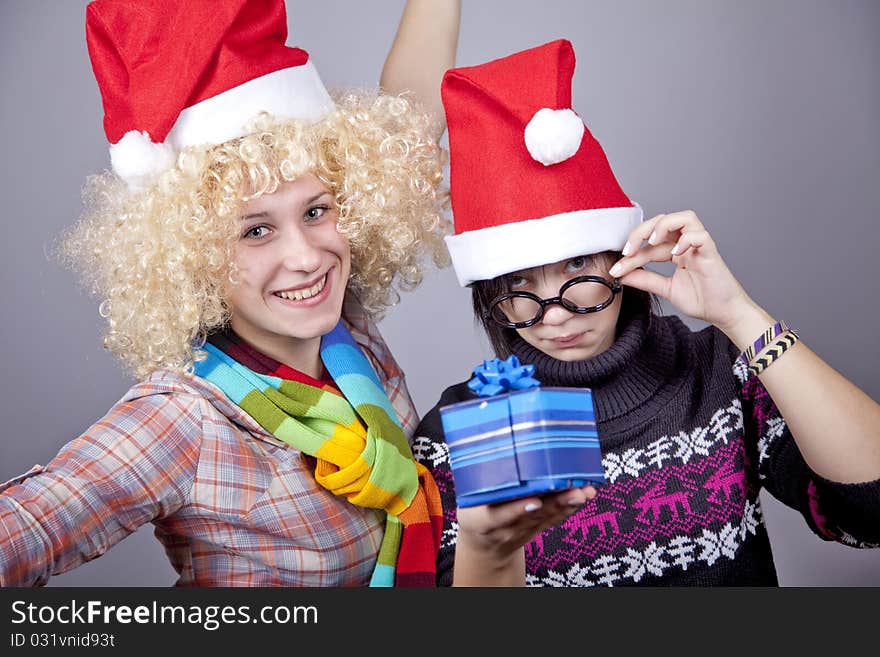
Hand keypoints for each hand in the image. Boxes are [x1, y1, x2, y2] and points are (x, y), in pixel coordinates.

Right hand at [456, 485, 596, 565]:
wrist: (484, 544)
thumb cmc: (474, 509)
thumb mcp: (465, 497)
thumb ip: (477, 476)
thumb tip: (488, 440)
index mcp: (482, 519)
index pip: (499, 515)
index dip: (517, 509)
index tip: (535, 500)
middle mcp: (505, 528)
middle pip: (533, 515)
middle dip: (556, 502)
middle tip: (575, 491)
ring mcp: (523, 530)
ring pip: (548, 516)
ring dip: (568, 503)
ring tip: (585, 490)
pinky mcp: (538, 528)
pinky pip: (555, 518)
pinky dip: (570, 506)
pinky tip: (584, 495)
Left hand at [608, 210, 755, 332]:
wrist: (724, 314)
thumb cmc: (702, 300)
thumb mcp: (666, 289)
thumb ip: (645, 280)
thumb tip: (621, 275)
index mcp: (676, 251)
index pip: (650, 244)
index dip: (631, 254)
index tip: (615, 269)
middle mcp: (687, 245)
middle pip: (663, 221)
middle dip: (641, 231)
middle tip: (628, 250)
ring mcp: (700, 247)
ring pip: (684, 218)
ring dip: (663, 225)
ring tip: (652, 242)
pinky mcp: (711, 253)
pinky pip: (700, 235)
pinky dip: (686, 239)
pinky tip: (676, 254)